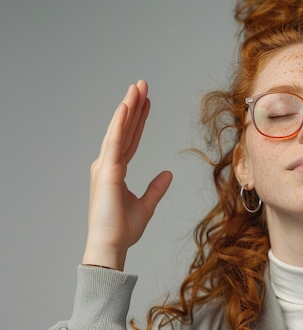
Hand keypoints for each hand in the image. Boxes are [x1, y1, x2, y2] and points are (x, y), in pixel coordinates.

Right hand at [82, 80, 172, 270]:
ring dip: (128, 107)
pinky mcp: (108, 171)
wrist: (111, 245)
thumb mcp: (146, 205)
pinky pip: (115, 142)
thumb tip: (168, 174)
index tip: (146, 101)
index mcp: (116, 170)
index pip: (130, 138)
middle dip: (134, 106)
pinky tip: (126, 107)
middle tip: (142, 84)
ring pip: (119, 130)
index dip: (138, 120)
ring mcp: (106, 166)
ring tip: (137, 87)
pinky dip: (119, 124)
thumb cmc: (123, 229)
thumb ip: (156, 188)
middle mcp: (108, 164)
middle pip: (124, 129)